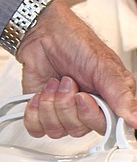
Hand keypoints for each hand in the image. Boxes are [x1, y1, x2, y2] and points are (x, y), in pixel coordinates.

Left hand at [17, 0, 136, 137]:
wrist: (43, 31)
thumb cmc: (76, 43)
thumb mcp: (104, 65)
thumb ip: (120, 95)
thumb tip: (136, 120)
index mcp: (107, 102)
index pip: (103, 128)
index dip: (89, 116)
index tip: (82, 97)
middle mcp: (84, 110)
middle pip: (77, 130)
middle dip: (66, 104)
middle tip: (68, 82)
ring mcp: (62, 112)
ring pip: (56, 130)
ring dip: (50, 104)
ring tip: (54, 82)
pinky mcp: (41, 111)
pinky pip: (36, 128)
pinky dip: (34, 112)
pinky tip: (39, 94)